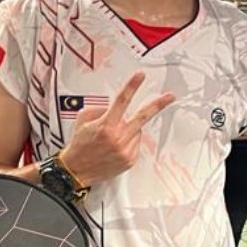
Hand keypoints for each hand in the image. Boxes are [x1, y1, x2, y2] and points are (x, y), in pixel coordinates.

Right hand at [60, 72, 174, 185]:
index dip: (132, 86)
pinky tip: (115, 147)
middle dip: (158, 105)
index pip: (122, 101)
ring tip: (113, 138)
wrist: (76, 170)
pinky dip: (129, 142)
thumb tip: (112, 105)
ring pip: (137, 131)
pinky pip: (135, 144)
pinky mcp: (129, 160)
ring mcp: (125, 150)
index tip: (140, 76)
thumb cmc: (79, 146)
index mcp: (106, 126)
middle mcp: (117, 138)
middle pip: (143, 116)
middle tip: (170, 96)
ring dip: (129, 129)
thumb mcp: (83, 120)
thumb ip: (99, 109)